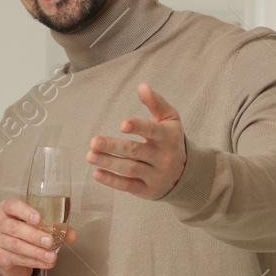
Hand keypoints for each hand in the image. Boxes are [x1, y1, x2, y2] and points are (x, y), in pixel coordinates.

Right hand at [0, 197, 79, 275]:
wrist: (11, 255)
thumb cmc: (24, 234)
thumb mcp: (38, 226)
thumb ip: (55, 228)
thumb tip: (72, 235)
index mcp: (7, 209)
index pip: (13, 206)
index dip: (25, 211)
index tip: (39, 218)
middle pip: (14, 228)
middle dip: (34, 235)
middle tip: (49, 241)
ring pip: (16, 245)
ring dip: (36, 252)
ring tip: (51, 256)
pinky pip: (18, 259)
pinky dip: (34, 262)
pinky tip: (46, 264)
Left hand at [87, 82, 186, 199]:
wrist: (186, 174)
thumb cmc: (171, 140)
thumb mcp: (170, 119)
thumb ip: (156, 102)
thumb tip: (142, 86)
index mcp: (168, 137)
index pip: (153, 131)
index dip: (138, 127)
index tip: (122, 124)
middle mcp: (163, 157)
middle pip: (135, 151)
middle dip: (113, 146)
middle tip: (94, 141)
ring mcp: (156, 175)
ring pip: (130, 169)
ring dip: (108, 163)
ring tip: (90, 155)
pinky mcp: (147, 190)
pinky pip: (128, 186)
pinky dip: (112, 181)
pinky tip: (96, 173)